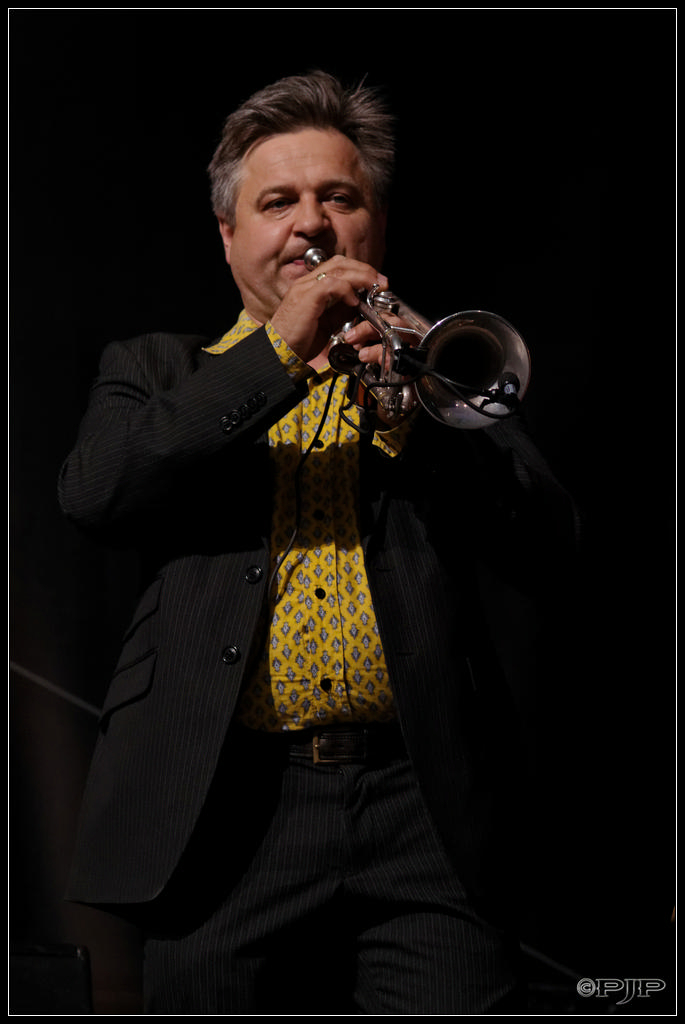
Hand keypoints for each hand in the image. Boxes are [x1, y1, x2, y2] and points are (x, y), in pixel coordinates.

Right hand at [270, 255, 387, 365]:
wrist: (280, 352)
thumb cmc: (299, 340)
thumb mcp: (328, 323)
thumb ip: (342, 309)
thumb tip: (362, 302)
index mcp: (311, 286)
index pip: (338, 266)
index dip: (360, 271)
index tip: (376, 282)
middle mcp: (307, 282)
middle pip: (340, 262)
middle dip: (365, 270)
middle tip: (382, 282)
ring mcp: (305, 288)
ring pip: (338, 270)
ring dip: (361, 277)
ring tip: (374, 288)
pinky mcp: (306, 297)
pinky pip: (331, 285)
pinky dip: (347, 290)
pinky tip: (355, 302)